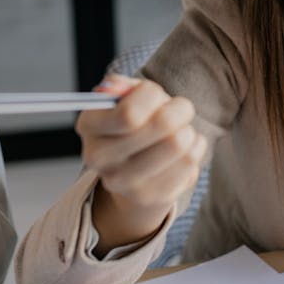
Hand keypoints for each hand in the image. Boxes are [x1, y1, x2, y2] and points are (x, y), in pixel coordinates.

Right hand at [76, 73, 206, 250]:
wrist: (135, 172)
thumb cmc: (135, 125)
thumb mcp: (126, 98)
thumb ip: (123, 86)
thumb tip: (117, 86)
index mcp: (88, 125)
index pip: (129, 114)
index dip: (153, 96)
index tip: (156, 95)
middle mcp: (99, 158)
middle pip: (163, 125)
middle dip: (179, 109)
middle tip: (179, 110)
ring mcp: (124, 184)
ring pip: (180, 143)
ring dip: (188, 130)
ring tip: (180, 131)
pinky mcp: (152, 197)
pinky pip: (191, 161)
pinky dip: (195, 148)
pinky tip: (182, 151)